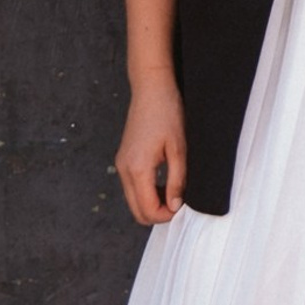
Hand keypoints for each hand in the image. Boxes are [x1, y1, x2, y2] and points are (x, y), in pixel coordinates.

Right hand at [114, 76, 187, 225]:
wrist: (151, 88)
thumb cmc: (167, 112)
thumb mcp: (178, 148)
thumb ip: (177, 180)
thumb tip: (174, 206)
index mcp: (137, 168)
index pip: (147, 209)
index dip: (166, 216)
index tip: (183, 208)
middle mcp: (124, 169)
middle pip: (136, 211)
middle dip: (158, 214)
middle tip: (179, 204)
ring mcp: (121, 164)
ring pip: (133, 200)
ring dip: (152, 203)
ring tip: (175, 191)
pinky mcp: (123, 158)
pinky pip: (132, 187)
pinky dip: (146, 192)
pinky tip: (164, 182)